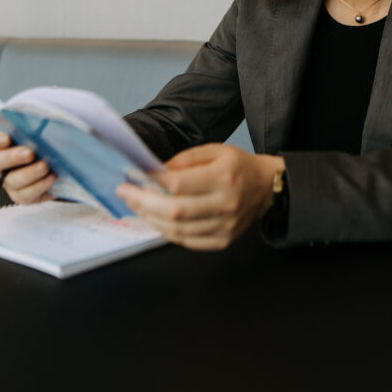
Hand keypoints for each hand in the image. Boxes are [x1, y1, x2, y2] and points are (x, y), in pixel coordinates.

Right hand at [0, 125, 55, 203]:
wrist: (64, 159)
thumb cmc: (51, 137)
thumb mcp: (45, 125)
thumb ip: (38, 122)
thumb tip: (41, 119)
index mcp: (1, 139)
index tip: (6, 138)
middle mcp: (1, 161)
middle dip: (11, 157)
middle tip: (30, 153)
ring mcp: (10, 180)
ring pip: (11, 181)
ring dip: (28, 173)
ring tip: (45, 166)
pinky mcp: (24, 194)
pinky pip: (26, 195)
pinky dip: (39, 186)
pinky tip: (52, 177)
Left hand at [115, 143, 283, 250]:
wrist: (266, 188)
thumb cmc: (238, 167)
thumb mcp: (215, 150)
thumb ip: (186, 159)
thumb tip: (157, 171)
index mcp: (224, 177)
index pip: (179, 183)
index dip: (152, 182)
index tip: (133, 176)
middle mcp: (225, 204)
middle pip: (175, 210)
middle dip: (143, 202)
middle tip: (125, 193)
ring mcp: (225, 226)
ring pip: (177, 230)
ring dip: (150, 218)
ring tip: (136, 205)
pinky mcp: (222, 241)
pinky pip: (186, 241)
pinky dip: (166, 231)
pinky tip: (155, 219)